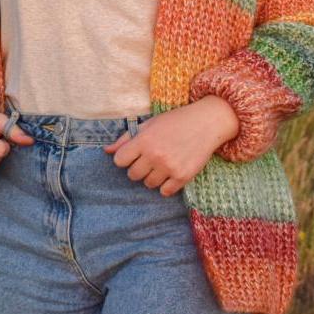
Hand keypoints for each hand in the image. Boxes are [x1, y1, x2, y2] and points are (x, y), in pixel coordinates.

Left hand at [102, 96, 238, 196]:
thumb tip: (107, 151)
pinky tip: (171, 172)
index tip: (134, 154)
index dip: (125, 158)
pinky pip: (165, 192)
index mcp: (144, 140)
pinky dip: (166, 185)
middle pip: (133, 175)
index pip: (119, 160)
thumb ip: (127, 138)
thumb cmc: (175, 121)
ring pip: (148, 184)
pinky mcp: (183, 177)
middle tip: (150, 159)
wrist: (206, 123)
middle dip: (138, 168)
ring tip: (162, 164)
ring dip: (152, 176)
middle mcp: (155, 155)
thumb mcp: (149, 124)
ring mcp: (169, 167)